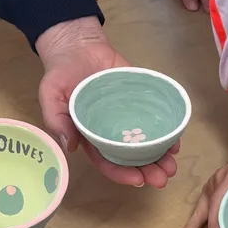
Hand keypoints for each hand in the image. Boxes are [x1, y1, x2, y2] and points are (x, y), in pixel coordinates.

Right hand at [36, 17, 178, 187]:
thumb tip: (69, 146)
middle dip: (148, 170)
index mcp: (90, 136)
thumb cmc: (61, 73)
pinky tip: (177, 142)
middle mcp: (112, 132)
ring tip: (172, 166)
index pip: (107, 162)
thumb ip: (56, 118)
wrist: (79, 46)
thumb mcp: (50, 94)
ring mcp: (129, 118)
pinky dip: (168, 133)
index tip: (139, 180)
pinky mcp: (141, 103)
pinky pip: (157, 121)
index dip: (122, 173)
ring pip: (147, 144)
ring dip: (161, 157)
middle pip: (132, 158)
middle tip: (163, 178)